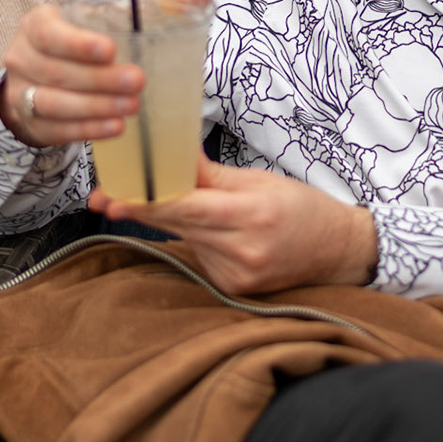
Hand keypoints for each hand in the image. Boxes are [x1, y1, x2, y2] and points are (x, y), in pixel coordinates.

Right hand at [0, 0, 212, 148]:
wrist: (42, 80)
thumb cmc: (83, 45)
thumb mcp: (106, 22)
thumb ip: (154, 7)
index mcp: (38, 24)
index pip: (50, 32)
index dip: (77, 43)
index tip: (110, 49)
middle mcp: (23, 57)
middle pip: (57, 71)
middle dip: (99, 79)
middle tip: (137, 82)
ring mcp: (23, 93)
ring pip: (54, 103)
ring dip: (95, 107)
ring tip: (131, 108)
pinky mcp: (32, 124)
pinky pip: (58, 129)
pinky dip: (88, 130)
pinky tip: (115, 127)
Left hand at [91, 156, 378, 298]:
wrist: (338, 252)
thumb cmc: (302, 208)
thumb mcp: (259, 180)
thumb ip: (209, 173)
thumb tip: (169, 153)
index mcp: (252, 213)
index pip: (186, 207)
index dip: (146, 202)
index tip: (111, 198)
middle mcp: (243, 249)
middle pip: (179, 224)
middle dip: (143, 207)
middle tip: (104, 195)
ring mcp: (237, 274)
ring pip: (186, 240)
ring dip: (173, 221)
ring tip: (183, 205)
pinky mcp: (233, 288)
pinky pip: (199, 257)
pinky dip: (196, 240)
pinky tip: (214, 231)